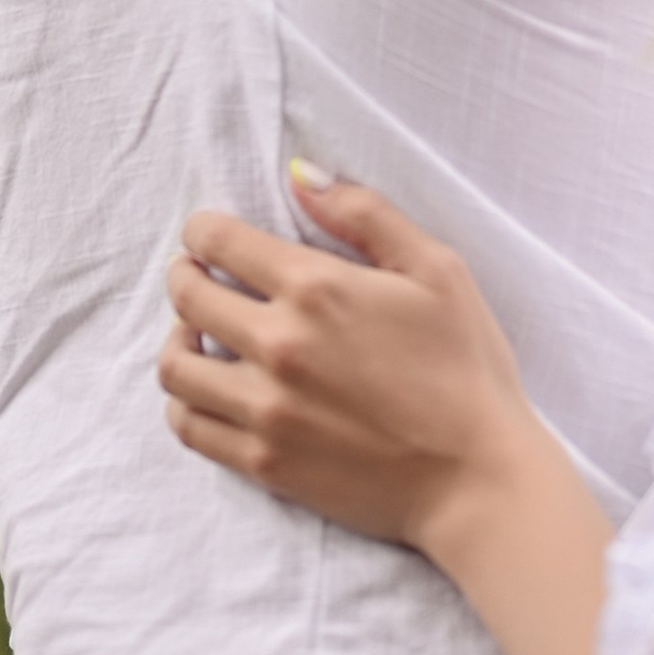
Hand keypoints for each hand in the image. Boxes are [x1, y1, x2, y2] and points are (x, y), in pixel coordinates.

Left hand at [159, 168, 541, 565]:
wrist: (478, 479)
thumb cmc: (466, 369)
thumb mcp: (436, 268)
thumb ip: (365, 213)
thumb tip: (301, 174)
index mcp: (316, 288)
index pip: (218, 242)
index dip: (202, 231)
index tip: (205, 236)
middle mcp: (278, 344)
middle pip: (187, 297)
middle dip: (184, 275)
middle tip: (194, 275)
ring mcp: (265, 409)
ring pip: (175, 366)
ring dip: (178, 339)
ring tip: (196, 334)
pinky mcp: (264, 463)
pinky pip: (189, 427)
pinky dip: (184, 401)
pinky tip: (207, 389)